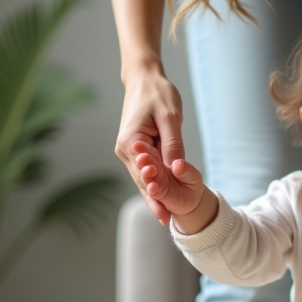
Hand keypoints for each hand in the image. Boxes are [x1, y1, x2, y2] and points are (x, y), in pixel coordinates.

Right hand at [114, 65, 186, 225]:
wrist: (144, 79)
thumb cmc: (158, 93)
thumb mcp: (170, 118)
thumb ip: (173, 144)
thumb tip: (176, 169)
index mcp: (130, 142)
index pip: (145, 173)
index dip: (156, 194)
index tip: (165, 212)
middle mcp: (125, 150)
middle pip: (141, 180)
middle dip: (154, 201)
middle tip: (167, 222)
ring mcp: (128, 151)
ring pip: (142, 178)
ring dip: (153, 195)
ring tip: (165, 217)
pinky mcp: (135, 149)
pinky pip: (145, 169)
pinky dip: (152, 183)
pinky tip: (161, 199)